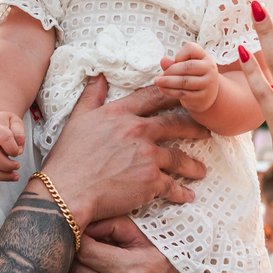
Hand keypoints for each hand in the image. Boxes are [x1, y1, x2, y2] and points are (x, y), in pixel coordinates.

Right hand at [0, 111, 24, 191]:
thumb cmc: (5, 123)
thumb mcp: (15, 121)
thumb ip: (19, 134)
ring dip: (1, 175)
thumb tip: (18, 151)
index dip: (13, 148)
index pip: (4, 138)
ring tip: (14, 176)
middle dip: (8, 165)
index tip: (18, 152)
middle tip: (17, 167)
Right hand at [43, 77, 209, 226]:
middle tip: (206, 131)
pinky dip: (181, 192)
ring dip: (192, 165)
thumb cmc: (67, 159)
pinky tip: (187, 195)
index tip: (186, 95)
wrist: (66, 193)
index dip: (172, 94)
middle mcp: (137, 130)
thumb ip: (91, 97)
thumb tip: (97, 77)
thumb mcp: (77, 120)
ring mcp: (146, 155)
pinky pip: (172, 185)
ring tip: (200, 170)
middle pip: (175, 123)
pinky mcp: (150, 180)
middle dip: (194, 126)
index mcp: (120, 113)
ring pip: (179, 157)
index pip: (153, 97)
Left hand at [44, 217, 200, 272]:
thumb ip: (117, 226)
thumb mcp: (149, 239)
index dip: (76, 241)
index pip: (87, 252)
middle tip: (64, 250)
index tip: (73, 234)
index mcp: (135, 269)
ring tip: (60, 271)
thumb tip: (84, 221)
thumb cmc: (168, 264)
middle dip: (68, 260)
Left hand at [155, 43, 218, 112]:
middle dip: (170, 70)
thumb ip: (174, 63)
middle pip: (188, 66)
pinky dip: (170, 91)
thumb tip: (163, 61)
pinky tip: (162, 89)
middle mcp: (210, 68)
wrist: (207, 95)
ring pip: (185, 81)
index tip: (175, 60)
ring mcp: (208, 83)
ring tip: (157, 82)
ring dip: (167, 82)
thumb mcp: (186, 67)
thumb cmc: (194, 76)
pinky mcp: (202, 96)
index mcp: (206, 57)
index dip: (180, 54)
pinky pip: (183, 93)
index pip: (192, 49)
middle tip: (160, 75)